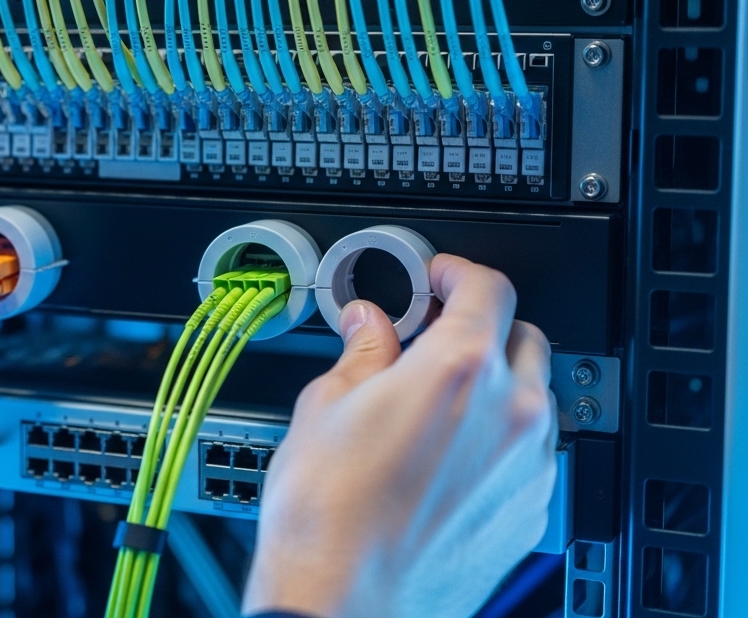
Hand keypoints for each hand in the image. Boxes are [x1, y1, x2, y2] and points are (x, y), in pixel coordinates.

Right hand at [241, 255, 556, 617]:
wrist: (342, 603)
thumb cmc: (327, 518)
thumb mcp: (324, 407)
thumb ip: (361, 352)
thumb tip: (368, 325)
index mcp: (459, 369)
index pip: (488, 287)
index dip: (458, 272)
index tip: (439, 276)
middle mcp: (510, 412)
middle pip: (523, 336)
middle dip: (480, 328)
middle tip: (430, 340)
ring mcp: (528, 466)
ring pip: (532, 397)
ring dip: (494, 385)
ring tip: (434, 406)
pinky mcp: (531, 511)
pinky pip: (529, 452)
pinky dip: (499, 439)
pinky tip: (447, 457)